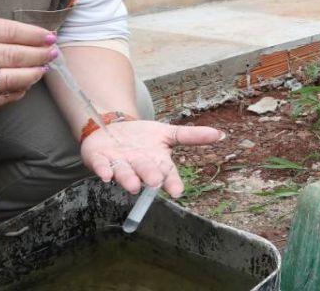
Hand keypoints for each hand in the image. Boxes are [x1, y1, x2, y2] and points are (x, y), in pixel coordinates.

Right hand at [0, 16, 56, 112]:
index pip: (4, 31)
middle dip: (36, 55)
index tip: (49, 36)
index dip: (31, 35)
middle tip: (52, 53)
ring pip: (4, 80)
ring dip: (30, 75)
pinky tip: (25, 85)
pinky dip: (15, 93)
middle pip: (8, 55)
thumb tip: (30, 36)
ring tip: (42, 69)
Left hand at [82, 120, 223, 197]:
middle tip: (155, 182)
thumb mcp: (168, 133)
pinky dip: (102, 170)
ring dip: (127, 179)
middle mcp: (138, 167)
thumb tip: (220, 135)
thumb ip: (192, 136)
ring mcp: (118, 164)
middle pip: (145, 173)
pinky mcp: (98, 160)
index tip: (177, 191)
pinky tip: (105, 174)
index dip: (172, 182)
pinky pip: (99, 166)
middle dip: (150, 177)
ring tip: (132, 185)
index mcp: (156, 163)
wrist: (112, 127)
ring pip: (123, 173)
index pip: (167, 174)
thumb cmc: (142, 136)